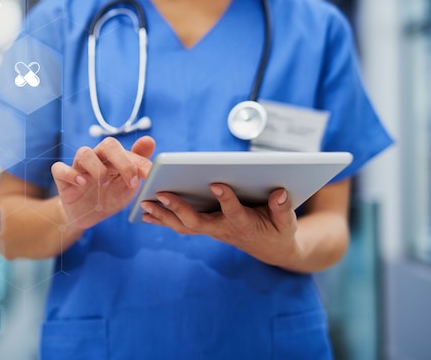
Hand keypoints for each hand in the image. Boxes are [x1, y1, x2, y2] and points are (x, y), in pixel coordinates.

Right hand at [52, 136, 154, 228]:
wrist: (87, 217)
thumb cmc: (109, 197)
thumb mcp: (128, 186)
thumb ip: (138, 164)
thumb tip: (149, 140)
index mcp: (114, 159)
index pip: (128, 151)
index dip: (140, 162)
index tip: (149, 176)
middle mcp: (97, 158)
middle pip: (108, 145)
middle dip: (122, 161)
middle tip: (131, 180)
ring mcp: (79, 167)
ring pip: (84, 153)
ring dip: (97, 168)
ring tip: (104, 183)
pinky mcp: (62, 179)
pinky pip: (59, 168)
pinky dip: (70, 174)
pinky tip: (81, 183)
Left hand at [140, 184, 301, 267]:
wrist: (270, 248)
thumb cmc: (278, 230)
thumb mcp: (286, 222)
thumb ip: (282, 208)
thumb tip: (280, 192)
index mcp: (243, 224)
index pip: (233, 212)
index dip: (226, 199)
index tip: (217, 183)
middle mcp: (222, 229)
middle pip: (196, 222)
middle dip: (178, 209)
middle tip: (161, 194)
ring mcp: (211, 230)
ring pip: (183, 225)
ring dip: (163, 216)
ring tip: (144, 203)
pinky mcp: (204, 227)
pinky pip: (180, 225)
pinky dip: (162, 218)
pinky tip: (146, 211)